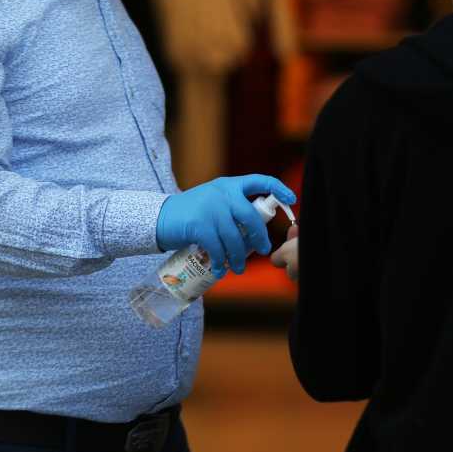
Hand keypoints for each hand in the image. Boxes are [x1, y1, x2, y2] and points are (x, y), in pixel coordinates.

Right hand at [157, 175, 296, 277]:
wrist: (159, 217)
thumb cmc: (191, 213)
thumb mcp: (214, 201)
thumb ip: (232, 208)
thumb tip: (257, 228)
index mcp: (229, 185)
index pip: (259, 181)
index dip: (278, 189)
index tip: (292, 201)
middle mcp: (222, 193)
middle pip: (251, 217)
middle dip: (259, 237)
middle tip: (263, 250)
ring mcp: (211, 208)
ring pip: (235, 238)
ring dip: (239, 257)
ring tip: (238, 268)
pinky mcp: (199, 225)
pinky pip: (218, 248)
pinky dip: (221, 262)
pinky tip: (220, 270)